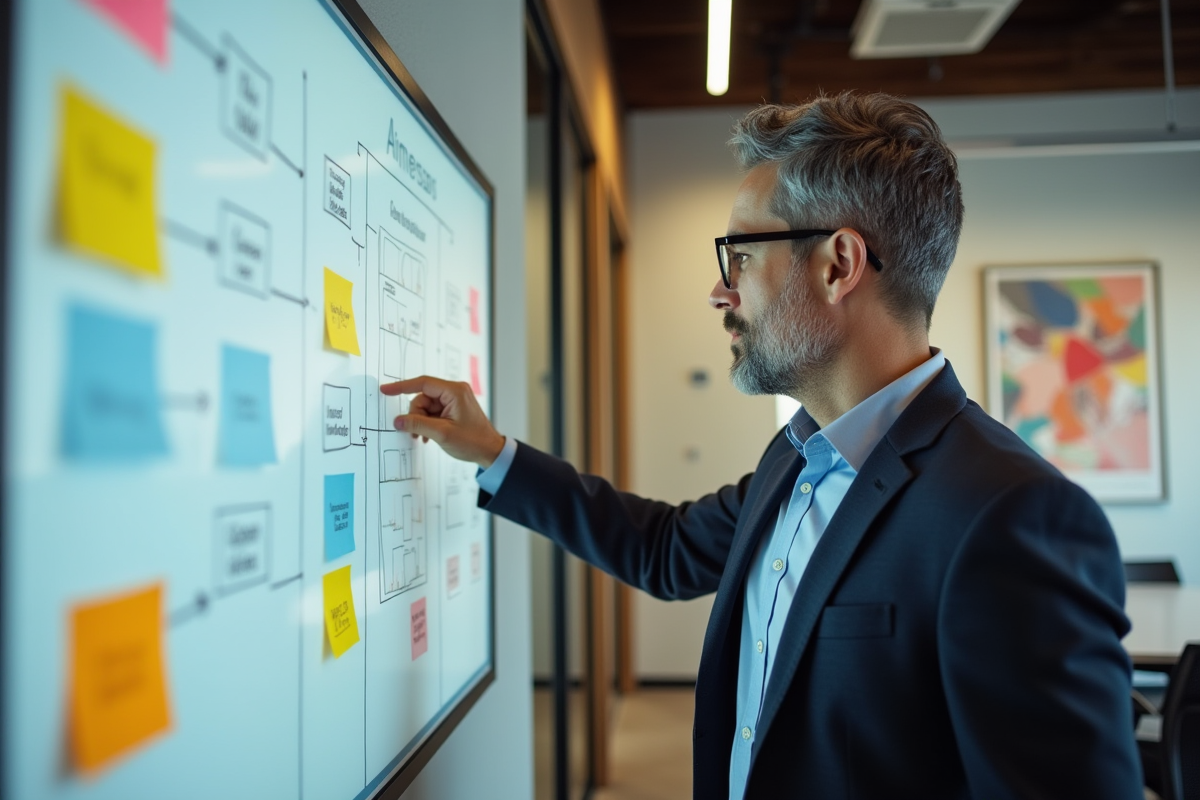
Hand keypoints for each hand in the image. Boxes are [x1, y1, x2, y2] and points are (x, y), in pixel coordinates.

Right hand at [380, 376, 505, 467]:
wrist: (489, 451)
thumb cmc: (473, 441)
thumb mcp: (442, 434)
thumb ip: (418, 424)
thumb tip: (398, 421)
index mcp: (454, 391)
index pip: (423, 383)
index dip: (402, 387)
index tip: (386, 390)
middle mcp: (454, 392)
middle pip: (422, 398)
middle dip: (416, 415)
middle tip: (417, 432)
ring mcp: (454, 400)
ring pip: (425, 406)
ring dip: (421, 421)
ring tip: (424, 437)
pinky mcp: (453, 409)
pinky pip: (432, 412)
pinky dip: (427, 423)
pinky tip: (428, 436)